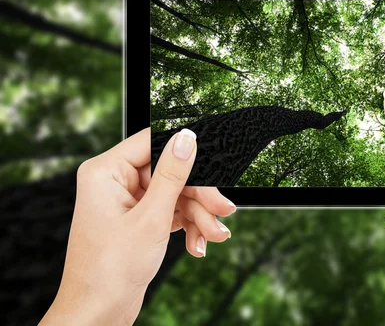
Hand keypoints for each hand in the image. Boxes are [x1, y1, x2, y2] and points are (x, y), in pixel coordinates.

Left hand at [40, 128, 235, 324]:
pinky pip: (172, 212)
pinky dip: (188, 227)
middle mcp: (116, 182)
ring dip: (198, 216)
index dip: (184, 152)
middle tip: (223, 210)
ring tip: (213, 236)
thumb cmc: (109, 271)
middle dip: (199, 196)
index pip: (152, 142)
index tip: (214, 162)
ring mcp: (128, 202)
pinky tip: (198, 245)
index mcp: (106, 172)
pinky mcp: (139, 220)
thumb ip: (172, 175)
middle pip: (171, 172)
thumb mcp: (151, 218)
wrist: (98, 313)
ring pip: (176, 194)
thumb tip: (186, 139)